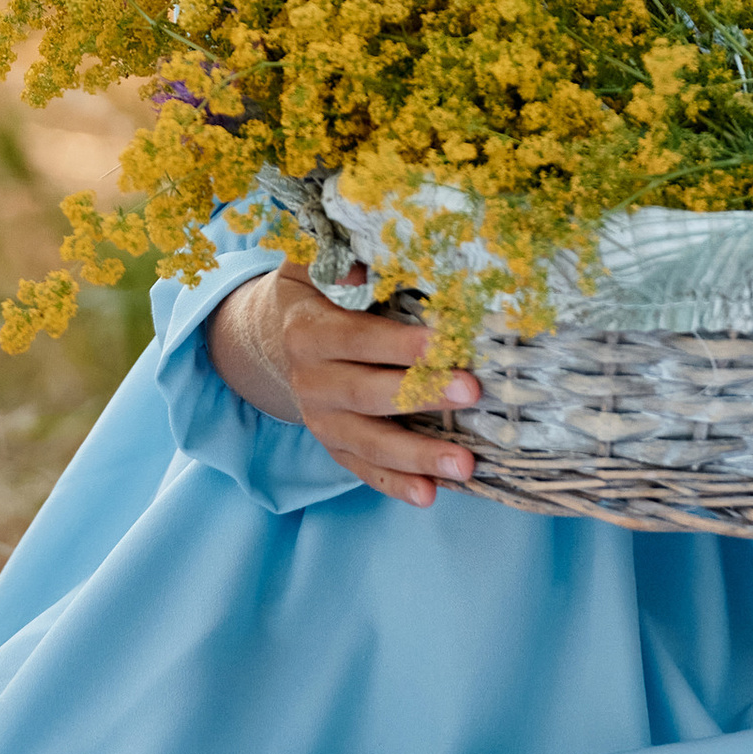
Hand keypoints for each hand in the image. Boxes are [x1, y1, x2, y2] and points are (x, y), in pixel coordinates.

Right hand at [207, 264, 481, 507]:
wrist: (281, 333)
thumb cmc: (318, 289)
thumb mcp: (315, 263)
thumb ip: (338, 258)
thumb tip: (363, 268)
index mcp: (307, 332)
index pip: (355, 339)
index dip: (398, 343)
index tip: (445, 343)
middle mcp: (310, 382)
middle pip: (366, 394)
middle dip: (421, 395)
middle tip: (472, 393)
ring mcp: (321, 421)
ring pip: (369, 443)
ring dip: (417, 457)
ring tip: (464, 465)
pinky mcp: (334, 446)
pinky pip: (364, 469)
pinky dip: (396, 485)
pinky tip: (430, 495)